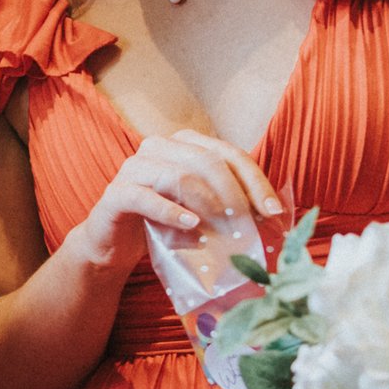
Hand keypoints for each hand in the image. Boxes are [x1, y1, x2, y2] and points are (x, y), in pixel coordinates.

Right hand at [69, 129, 282, 270]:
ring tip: (224, 232)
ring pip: (179, 176)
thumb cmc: (163, 225)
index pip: (229, 154)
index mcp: (184, 144)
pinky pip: (145, 197)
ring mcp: (134, 167)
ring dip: (207, 205)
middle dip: (234, 195)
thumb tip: (275, 216)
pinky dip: (171, 212)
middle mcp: (158, 147)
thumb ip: (231, 204)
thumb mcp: (201, 210)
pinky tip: (191, 227)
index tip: (273, 212)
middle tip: (249, 227)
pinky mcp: (116, 194)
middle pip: (207, 161)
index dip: (255, 181)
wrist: (114, 244)